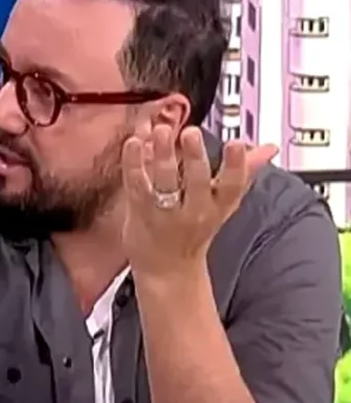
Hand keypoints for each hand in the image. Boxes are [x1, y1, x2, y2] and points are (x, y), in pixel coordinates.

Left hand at [120, 125, 277, 278]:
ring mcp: (165, 211)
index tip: (236, 143)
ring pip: (165, 180)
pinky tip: (134, 143)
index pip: (233, 185)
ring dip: (163, 154)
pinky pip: (137, 184)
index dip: (236, 165)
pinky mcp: (140, 211)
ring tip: (161, 131)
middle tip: (191, 133)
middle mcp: (195, 209)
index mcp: (219, 205)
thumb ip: (243, 172)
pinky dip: (134, 163)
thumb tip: (269, 148)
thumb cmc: (195, 231)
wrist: (167, 271)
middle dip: (194, 157)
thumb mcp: (224, 204)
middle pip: (197, 180)